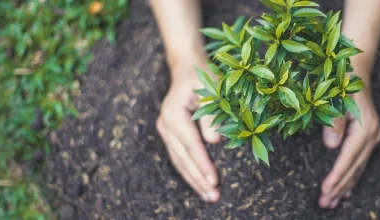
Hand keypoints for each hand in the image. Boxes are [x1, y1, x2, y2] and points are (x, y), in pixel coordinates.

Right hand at [156, 65, 221, 202]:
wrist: (187, 67)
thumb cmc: (203, 76)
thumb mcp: (212, 90)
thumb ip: (212, 116)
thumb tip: (214, 141)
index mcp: (174, 114)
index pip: (191, 145)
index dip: (203, 164)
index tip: (214, 181)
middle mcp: (165, 124)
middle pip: (182, 158)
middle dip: (198, 179)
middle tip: (214, 196)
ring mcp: (165, 130)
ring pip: (178, 161)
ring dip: (193, 180)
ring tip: (208, 196)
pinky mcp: (169, 134)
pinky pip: (178, 157)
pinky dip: (189, 172)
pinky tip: (199, 184)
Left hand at [318, 89, 379, 208]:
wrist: (357, 70)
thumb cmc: (342, 81)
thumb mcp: (335, 96)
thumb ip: (334, 121)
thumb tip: (331, 147)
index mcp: (364, 128)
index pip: (348, 158)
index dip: (336, 175)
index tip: (325, 190)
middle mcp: (372, 135)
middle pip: (354, 168)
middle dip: (338, 187)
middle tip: (324, 204)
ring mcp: (373, 137)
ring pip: (358, 168)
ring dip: (344, 187)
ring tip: (330, 204)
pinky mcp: (370, 138)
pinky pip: (361, 163)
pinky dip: (352, 178)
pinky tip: (346, 193)